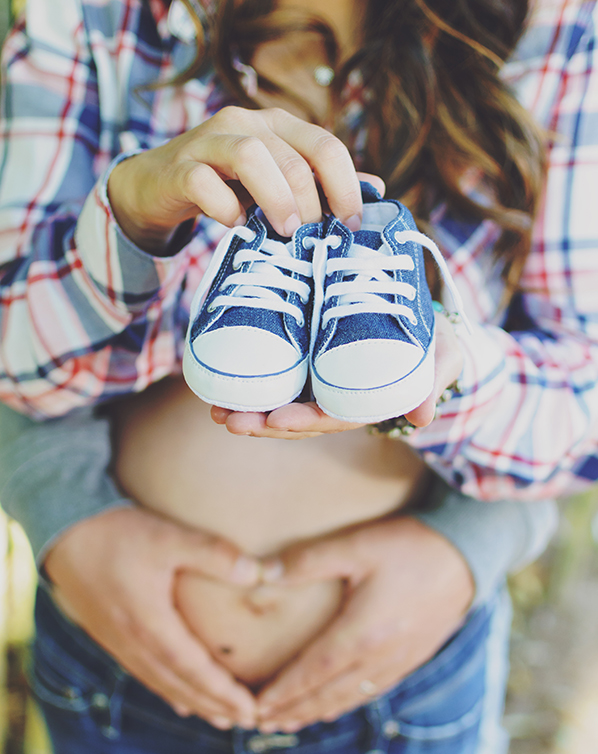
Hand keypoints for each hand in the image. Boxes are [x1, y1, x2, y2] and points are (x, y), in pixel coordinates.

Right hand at [44, 506, 261, 728]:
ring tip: (222, 719)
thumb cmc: (117, 532)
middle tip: (249, 722)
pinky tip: (178, 698)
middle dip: (215, 706)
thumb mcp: (168, 536)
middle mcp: (133, 642)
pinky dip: (167, 690)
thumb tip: (257, 573)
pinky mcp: (110, 634)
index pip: (194, 671)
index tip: (252, 710)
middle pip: (180, 685)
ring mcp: (118, 641)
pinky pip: (143, 673)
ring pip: (161, 683)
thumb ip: (213, 553)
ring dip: (194, 703)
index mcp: (150, 624)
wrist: (62, 530)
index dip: (224, 694)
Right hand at [108, 107, 375, 252]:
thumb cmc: (227, 187)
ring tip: (283, 231)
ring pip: (251, 157)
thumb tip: (378, 188)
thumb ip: (322, 184)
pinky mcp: (179, 168)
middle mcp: (246, 124)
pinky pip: (204, 183)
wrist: (157, 187)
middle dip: (311, 204)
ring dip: (275, 199)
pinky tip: (235, 226)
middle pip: (294, 158)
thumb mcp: (277, 183)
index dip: (346, 188)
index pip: (326, 148)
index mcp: (279, 126)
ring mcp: (210, 142)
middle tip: (310, 237)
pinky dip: (225, 209)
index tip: (351, 225)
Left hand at [212, 312, 463, 438]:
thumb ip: (434, 382)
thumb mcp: (443, 357)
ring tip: (215, 408)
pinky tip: (219, 382)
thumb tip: (423, 417)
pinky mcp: (306, 360)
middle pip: (294, 417)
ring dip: (246, 408)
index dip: (302, 422)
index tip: (276, 419)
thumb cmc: (434, 342)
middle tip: (230, 418)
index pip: (329, 419)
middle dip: (261, 422)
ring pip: (278, 401)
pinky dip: (248, 382)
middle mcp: (334, 397)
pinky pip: (275, 377)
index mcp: (361, 402)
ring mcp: (317, 381)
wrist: (424, 322)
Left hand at [256, 516, 474, 731]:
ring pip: (351, 697)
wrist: (469, 551)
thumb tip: (262, 573)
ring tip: (291, 721)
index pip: (311, 672)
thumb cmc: (409, 545)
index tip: (256, 707)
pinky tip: (337, 704)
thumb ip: (307, 560)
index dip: (282, 692)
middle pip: (328, 694)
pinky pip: (375, 690)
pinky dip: (348, 703)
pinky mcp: (415, 655)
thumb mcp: (355, 545)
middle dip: (293, 711)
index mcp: (362, 633)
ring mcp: (401, 659)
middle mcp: (381, 656)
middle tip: (261, 724)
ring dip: (318, 712)